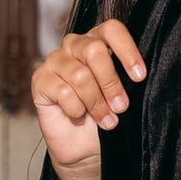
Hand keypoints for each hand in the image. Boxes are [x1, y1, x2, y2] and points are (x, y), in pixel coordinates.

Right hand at [31, 20, 144, 179]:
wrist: (85, 149)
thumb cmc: (106, 118)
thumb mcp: (122, 97)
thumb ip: (127, 80)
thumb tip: (139, 76)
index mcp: (97, 41)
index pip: (111, 30)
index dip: (127, 51)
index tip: (140, 77)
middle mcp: (74, 45)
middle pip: (94, 50)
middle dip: (111, 83)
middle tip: (121, 107)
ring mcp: (55, 61)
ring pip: (80, 75)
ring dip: (96, 103)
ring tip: (106, 121)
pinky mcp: (40, 80)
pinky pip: (63, 92)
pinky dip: (76, 110)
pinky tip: (78, 117)